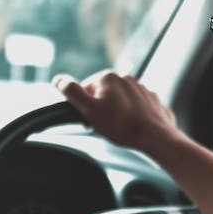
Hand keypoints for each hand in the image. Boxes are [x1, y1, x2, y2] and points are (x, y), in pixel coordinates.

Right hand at [53, 71, 179, 153]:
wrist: (154, 136)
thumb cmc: (121, 125)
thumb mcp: (89, 109)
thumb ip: (72, 92)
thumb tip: (58, 79)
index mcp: (107, 77)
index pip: (85, 90)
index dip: (84, 108)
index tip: (89, 121)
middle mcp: (125, 78)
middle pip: (103, 94)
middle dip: (101, 109)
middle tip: (104, 126)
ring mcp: (141, 88)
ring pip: (120, 101)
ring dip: (117, 112)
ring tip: (119, 128)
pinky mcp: (152, 99)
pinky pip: (136, 107)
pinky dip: (133, 115)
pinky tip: (133, 127)